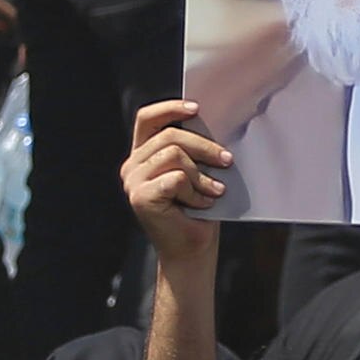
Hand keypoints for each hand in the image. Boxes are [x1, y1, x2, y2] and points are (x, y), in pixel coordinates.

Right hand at [123, 96, 232, 257]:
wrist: (192, 251)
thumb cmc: (197, 211)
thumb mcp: (196, 172)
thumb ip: (192, 149)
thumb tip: (212, 121)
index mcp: (142, 155)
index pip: (147, 118)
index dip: (170, 108)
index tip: (197, 109)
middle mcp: (132, 166)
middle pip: (170, 136)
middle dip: (204, 146)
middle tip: (227, 161)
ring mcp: (133, 182)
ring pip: (175, 154)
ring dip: (201, 175)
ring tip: (214, 191)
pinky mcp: (140, 197)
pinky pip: (177, 178)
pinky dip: (196, 191)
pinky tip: (203, 204)